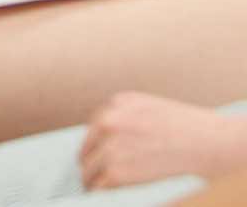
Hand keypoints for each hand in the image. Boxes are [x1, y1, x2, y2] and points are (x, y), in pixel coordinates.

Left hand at [80, 92, 246, 190]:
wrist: (211, 143)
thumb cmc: (190, 129)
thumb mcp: (151, 109)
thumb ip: (127, 118)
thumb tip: (108, 139)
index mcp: (117, 104)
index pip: (95, 128)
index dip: (95, 145)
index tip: (93, 155)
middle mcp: (109, 121)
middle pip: (87, 148)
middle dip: (90, 161)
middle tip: (89, 173)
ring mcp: (111, 146)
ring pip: (89, 168)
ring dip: (91, 178)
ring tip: (92, 186)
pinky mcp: (117, 171)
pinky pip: (99, 185)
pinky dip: (98, 191)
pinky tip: (101, 193)